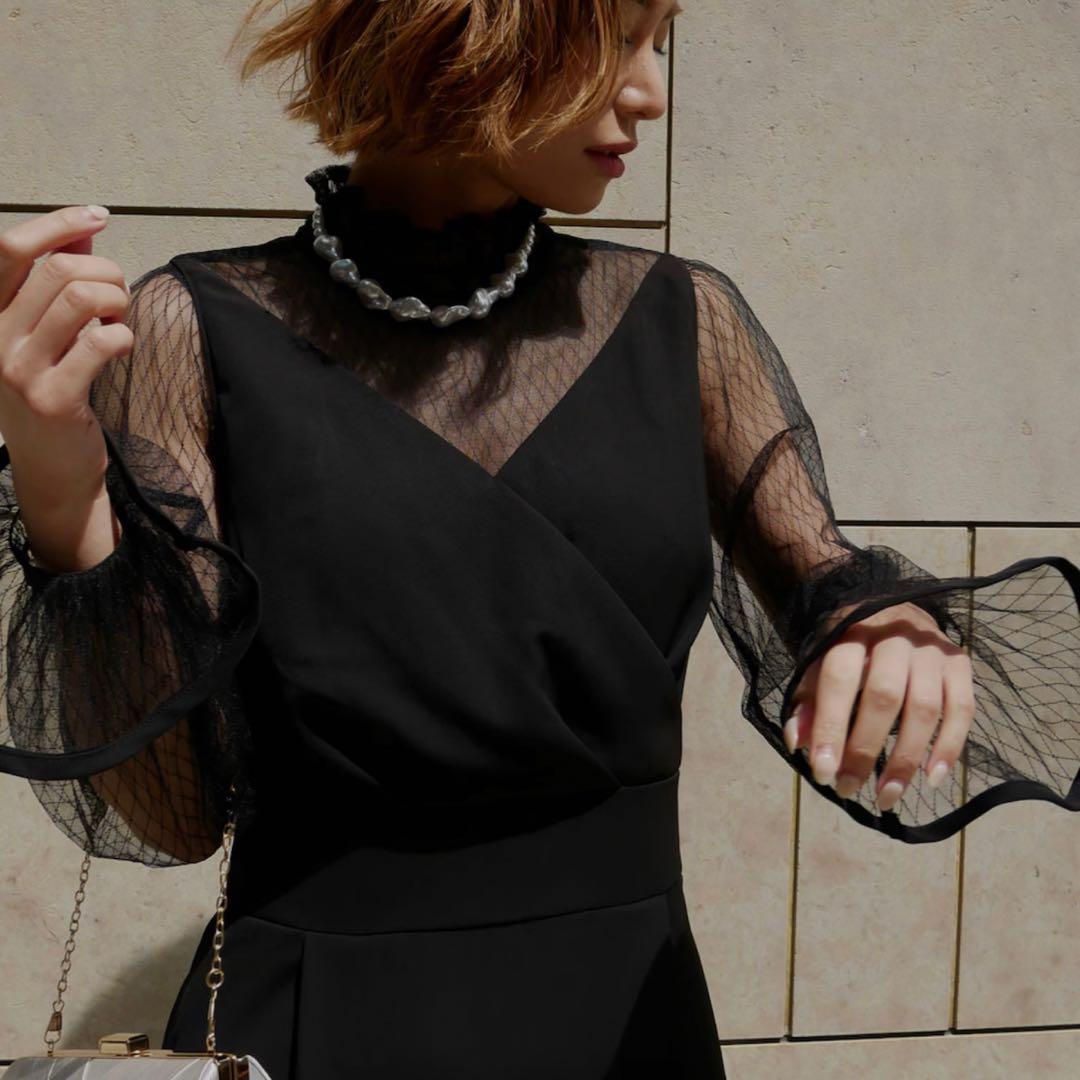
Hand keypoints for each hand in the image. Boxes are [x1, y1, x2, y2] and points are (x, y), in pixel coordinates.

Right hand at [0, 204, 130, 503]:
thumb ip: (60, 283)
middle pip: (56, 269)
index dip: (57, 222)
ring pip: (78, 297)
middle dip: (104, 271)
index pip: (10, 247)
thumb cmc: (55, 393)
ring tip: (119, 320)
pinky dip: (123, 336)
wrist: (52, 468)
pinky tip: (122, 345)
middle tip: (119, 297)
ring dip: (115, 300)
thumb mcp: (47, 334)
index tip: (98, 214)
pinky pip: (99, 342)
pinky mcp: (52, 398)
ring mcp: (19, 369)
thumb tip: (84, 230)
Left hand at [782, 600, 975, 811]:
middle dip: (865, 750)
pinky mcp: (960, 663)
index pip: (839, 681)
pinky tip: (931, 778)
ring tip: (886, 796)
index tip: (822, 773)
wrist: (891, 608)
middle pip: (883, 697)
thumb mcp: (820, 663)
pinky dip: (949, 748)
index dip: (830, 728)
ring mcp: (932, 648)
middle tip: (849, 788)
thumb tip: (798, 744)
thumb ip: (808, 701)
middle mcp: (895, 635)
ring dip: (906, 759)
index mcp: (851, 631)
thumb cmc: (849, 646)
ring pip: (924, 708)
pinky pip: (962, 709)